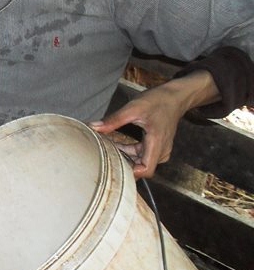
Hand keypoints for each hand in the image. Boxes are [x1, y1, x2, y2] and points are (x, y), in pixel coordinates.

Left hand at [89, 70, 218, 178]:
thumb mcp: (132, 108)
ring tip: (108, 149)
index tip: (114, 164)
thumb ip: (113, 120)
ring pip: (140, 162)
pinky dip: (130, 152)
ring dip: (125, 157)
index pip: (146, 170)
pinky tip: (117, 145)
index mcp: (157, 143)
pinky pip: (142, 156)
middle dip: (123, 163)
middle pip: (141, 167)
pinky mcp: (157, 147)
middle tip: (105, 155)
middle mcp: (161, 150)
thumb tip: (93, 127)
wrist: (175, 97)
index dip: (131, 172)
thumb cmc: (157, 101)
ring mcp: (160, 150)